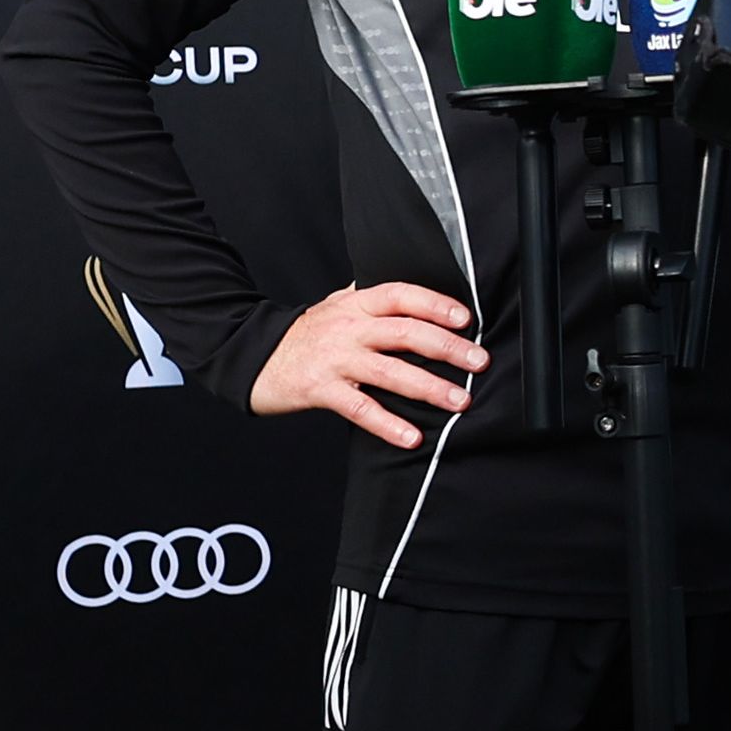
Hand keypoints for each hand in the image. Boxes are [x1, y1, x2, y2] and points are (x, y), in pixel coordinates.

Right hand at [251, 281, 487, 446]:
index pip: (401, 295)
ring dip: (429, 387)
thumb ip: (370, 298)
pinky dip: (388, 424)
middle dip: (446, 347)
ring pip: (388, 371)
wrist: (252, 357)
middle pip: (404, 332)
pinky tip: (412, 437)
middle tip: (478, 362)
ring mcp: (335, 360)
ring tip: (459, 401)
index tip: (466, 319)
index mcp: (355, 304)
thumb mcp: (335, 306)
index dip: (435, 304)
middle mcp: (348, 328)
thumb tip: (413, 293)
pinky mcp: (321, 390)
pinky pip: (361, 409)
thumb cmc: (302, 335)